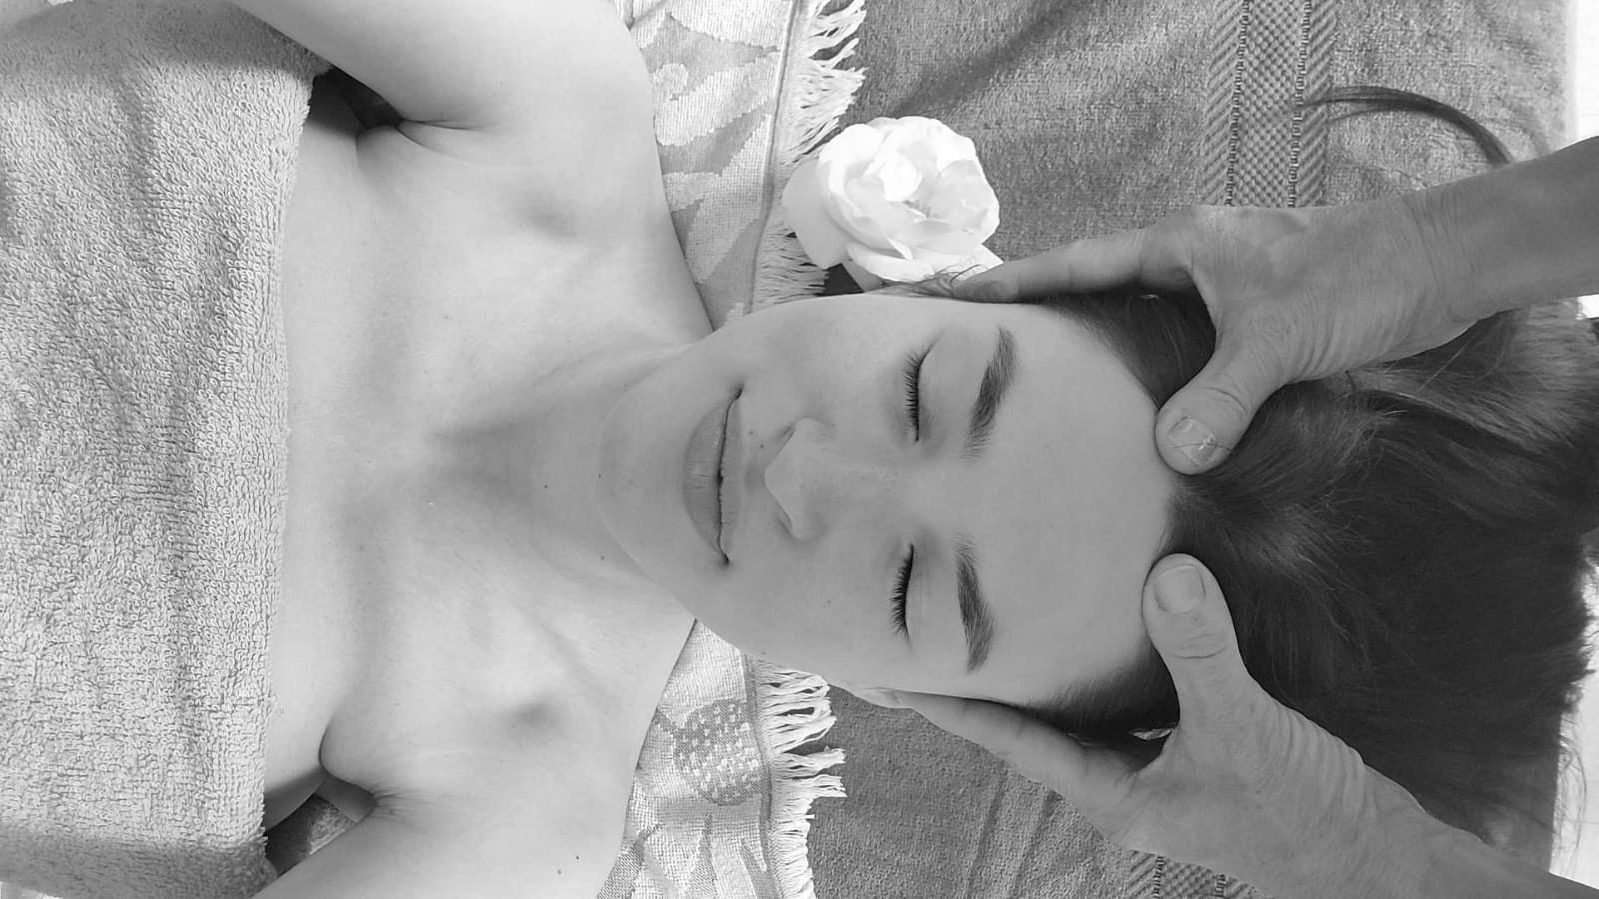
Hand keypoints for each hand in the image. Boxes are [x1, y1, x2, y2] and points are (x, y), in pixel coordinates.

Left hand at [894, 555, 1433, 897]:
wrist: (1374, 858)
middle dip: (998, 678)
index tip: (898, 671)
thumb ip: (1202, 652)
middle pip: (1038, 722)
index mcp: (1111, 792)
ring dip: (1060, 665)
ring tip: (1023, 609)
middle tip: (951, 625)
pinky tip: (1130, 621)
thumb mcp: (1245, 729)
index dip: (955, 703)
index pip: (1010, 739)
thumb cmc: (1300, 815)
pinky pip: (1139, 698)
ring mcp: (1161, 770)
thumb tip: (1164, 575)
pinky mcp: (1200, 751)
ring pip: (1090, 707)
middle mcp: (1124, 783)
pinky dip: (1124, 661)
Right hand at [954, 201, 1473, 472]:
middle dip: (1041, 319)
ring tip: (1041, 396)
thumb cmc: (1358, 277)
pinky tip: (1134, 415)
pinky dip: (1150, 376)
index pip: (1073, 263)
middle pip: (1093, 289)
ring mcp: (1218, 291)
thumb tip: (1170, 456)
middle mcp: (1188, 262)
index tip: (954, 300)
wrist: (1440, 268)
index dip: (1013, 283)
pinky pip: (1178, 349)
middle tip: (984, 356)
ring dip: (1096, 352)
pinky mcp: (1250, 321)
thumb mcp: (1278, 337)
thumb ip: (1221, 395)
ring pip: (1136, 322)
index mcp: (1177, 244)